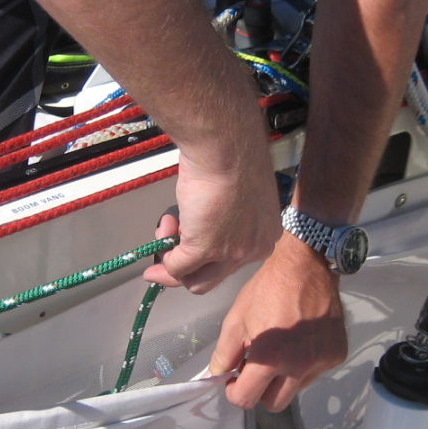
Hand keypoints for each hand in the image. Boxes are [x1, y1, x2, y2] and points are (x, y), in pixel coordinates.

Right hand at [143, 149, 279, 294]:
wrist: (226, 147)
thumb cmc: (232, 157)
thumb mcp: (237, 194)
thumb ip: (226, 217)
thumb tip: (198, 222)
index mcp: (266, 235)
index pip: (233, 262)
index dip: (207, 259)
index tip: (187, 250)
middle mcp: (253, 250)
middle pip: (214, 278)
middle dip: (184, 271)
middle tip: (161, 261)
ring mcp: (230, 253)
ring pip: (196, 281)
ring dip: (172, 264)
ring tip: (163, 231)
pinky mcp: (205, 249)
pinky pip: (178, 267)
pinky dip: (165, 258)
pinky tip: (162, 232)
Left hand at [208, 235, 348, 410]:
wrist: (307, 267)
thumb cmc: (267, 290)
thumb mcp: (236, 319)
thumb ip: (224, 354)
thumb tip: (218, 376)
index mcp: (270, 359)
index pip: (247, 399)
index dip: (235, 392)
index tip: (235, 380)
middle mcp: (299, 367)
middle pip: (274, 404)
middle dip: (261, 391)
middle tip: (256, 369)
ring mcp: (321, 362)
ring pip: (296, 389)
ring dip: (284, 378)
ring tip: (281, 349)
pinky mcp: (337, 355)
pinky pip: (315, 373)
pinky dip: (304, 365)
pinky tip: (301, 341)